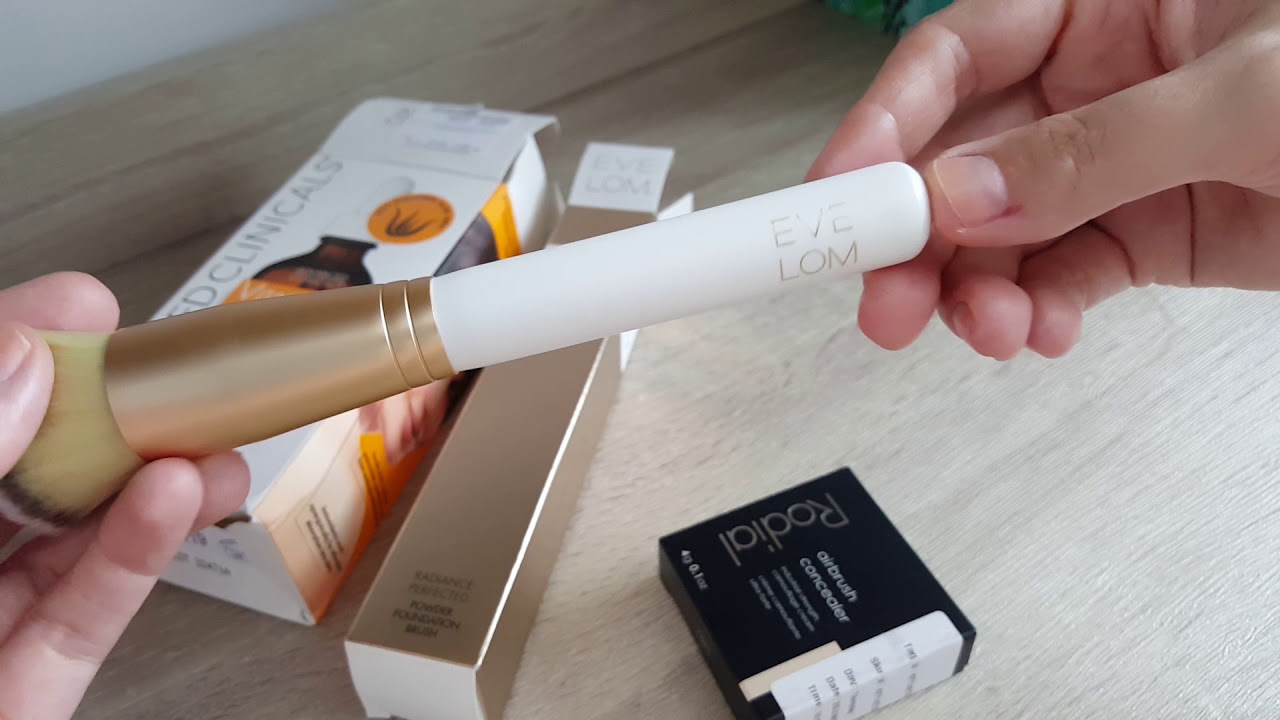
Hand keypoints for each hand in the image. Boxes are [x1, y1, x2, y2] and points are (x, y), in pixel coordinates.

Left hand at [0, 273, 249, 719]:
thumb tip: (13, 369)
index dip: (6, 346)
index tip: (76, 310)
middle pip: (9, 469)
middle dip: (97, 414)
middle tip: (167, 374)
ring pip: (58, 538)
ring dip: (142, 482)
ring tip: (205, 438)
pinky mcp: (16, 693)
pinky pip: (78, 616)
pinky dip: (135, 557)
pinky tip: (178, 501)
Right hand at [809, 0, 1279, 358]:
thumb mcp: (1247, 96)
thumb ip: (1096, 149)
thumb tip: (966, 198)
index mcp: (1107, 0)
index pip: (957, 55)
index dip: (885, 124)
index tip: (841, 193)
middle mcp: (1098, 80)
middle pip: (960, 156)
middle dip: (913, 233)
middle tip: (883, 298)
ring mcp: (1116, 164)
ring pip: (1001, 232)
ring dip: (974, 288)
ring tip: (979, 329)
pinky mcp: (1147, 234)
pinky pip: (1063, 276)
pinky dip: (1038, 312)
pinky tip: (1036, 331)